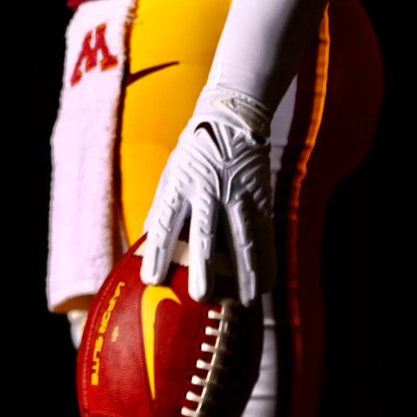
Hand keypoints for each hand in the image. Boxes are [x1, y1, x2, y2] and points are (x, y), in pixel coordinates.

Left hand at [140, 87, 275, 306]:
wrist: (233, 116)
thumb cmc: (196, 149)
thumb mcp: (172, 171)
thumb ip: (163, 206)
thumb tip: (148, 241)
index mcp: (181, 183)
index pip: (167, 220)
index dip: (159, 250)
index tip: (153, 279)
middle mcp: (209, 189)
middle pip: (205, 231)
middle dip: (203, 265)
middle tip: (202, 295)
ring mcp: (237, 192)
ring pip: (243, 236)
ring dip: (246, 271)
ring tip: (248, 300)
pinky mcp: (260, 195)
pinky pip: (265, 232)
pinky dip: (267, 259)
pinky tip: (268, 282)